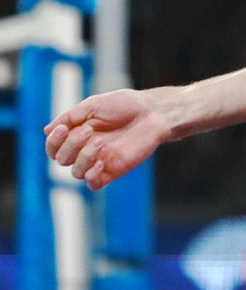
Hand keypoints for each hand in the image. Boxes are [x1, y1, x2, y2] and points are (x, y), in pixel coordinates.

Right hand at [43, 88, 171, 190]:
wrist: (154, 112)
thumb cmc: (126, 105)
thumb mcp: (93, 105)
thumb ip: (70, 117)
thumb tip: (47, 130)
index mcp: (78, 134)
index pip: (54, 147)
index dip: (53, 141)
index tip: (63, 129)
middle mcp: (86, 149)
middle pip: (62, 159)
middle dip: (71, 144)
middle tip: (90, 130)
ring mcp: (99, 160)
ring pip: (75, 172)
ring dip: (82, 157)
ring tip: (99, 142)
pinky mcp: (114, 170)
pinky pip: (93, 184)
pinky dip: (91, 176)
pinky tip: (101, 162)